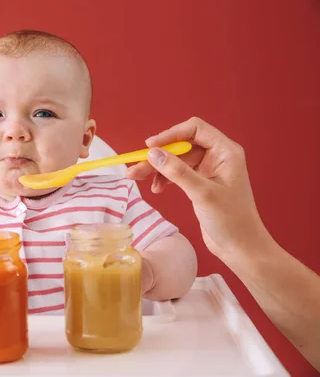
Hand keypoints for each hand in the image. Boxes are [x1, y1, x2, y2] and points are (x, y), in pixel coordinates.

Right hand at [126, 117, 271, 260]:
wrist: (241, 247)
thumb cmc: (231, 220)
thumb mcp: (202, 194)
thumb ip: (177, 172)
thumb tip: (153, 153)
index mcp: (225, 151)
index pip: (195, 129)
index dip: (170, 134)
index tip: (149, 146)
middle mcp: (217, 156)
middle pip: (181, 146)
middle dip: (158, 156)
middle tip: (135, 167)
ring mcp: (208, 170)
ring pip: (176, 161)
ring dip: (157, 169)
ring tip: (137, 178)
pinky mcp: (200, 184)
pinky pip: (178, 173)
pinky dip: (165, 179)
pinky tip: (157, 189)